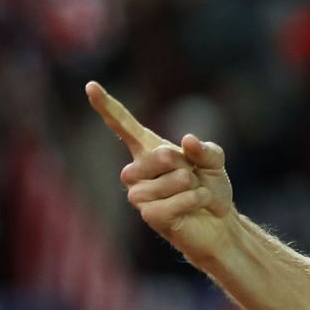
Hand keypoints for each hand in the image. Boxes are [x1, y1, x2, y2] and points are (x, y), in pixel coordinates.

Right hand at [87, 81, 234, 257]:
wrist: (219, 224)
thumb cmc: (210, 188)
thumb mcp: (214, 162)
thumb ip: (205, 149)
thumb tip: (187, 140)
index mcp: (148, 150)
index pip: (124, 125)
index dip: (107, 106)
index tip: (91, 86)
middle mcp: (137, 171)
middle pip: (159, 155)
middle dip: (186, 165)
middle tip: (194, 177)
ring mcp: (139, 194)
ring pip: (172, 181)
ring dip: (194, 185)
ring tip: (195, 192)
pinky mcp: (149, 215)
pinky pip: (176, 202)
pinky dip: (195, 200)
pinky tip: (197, 205)